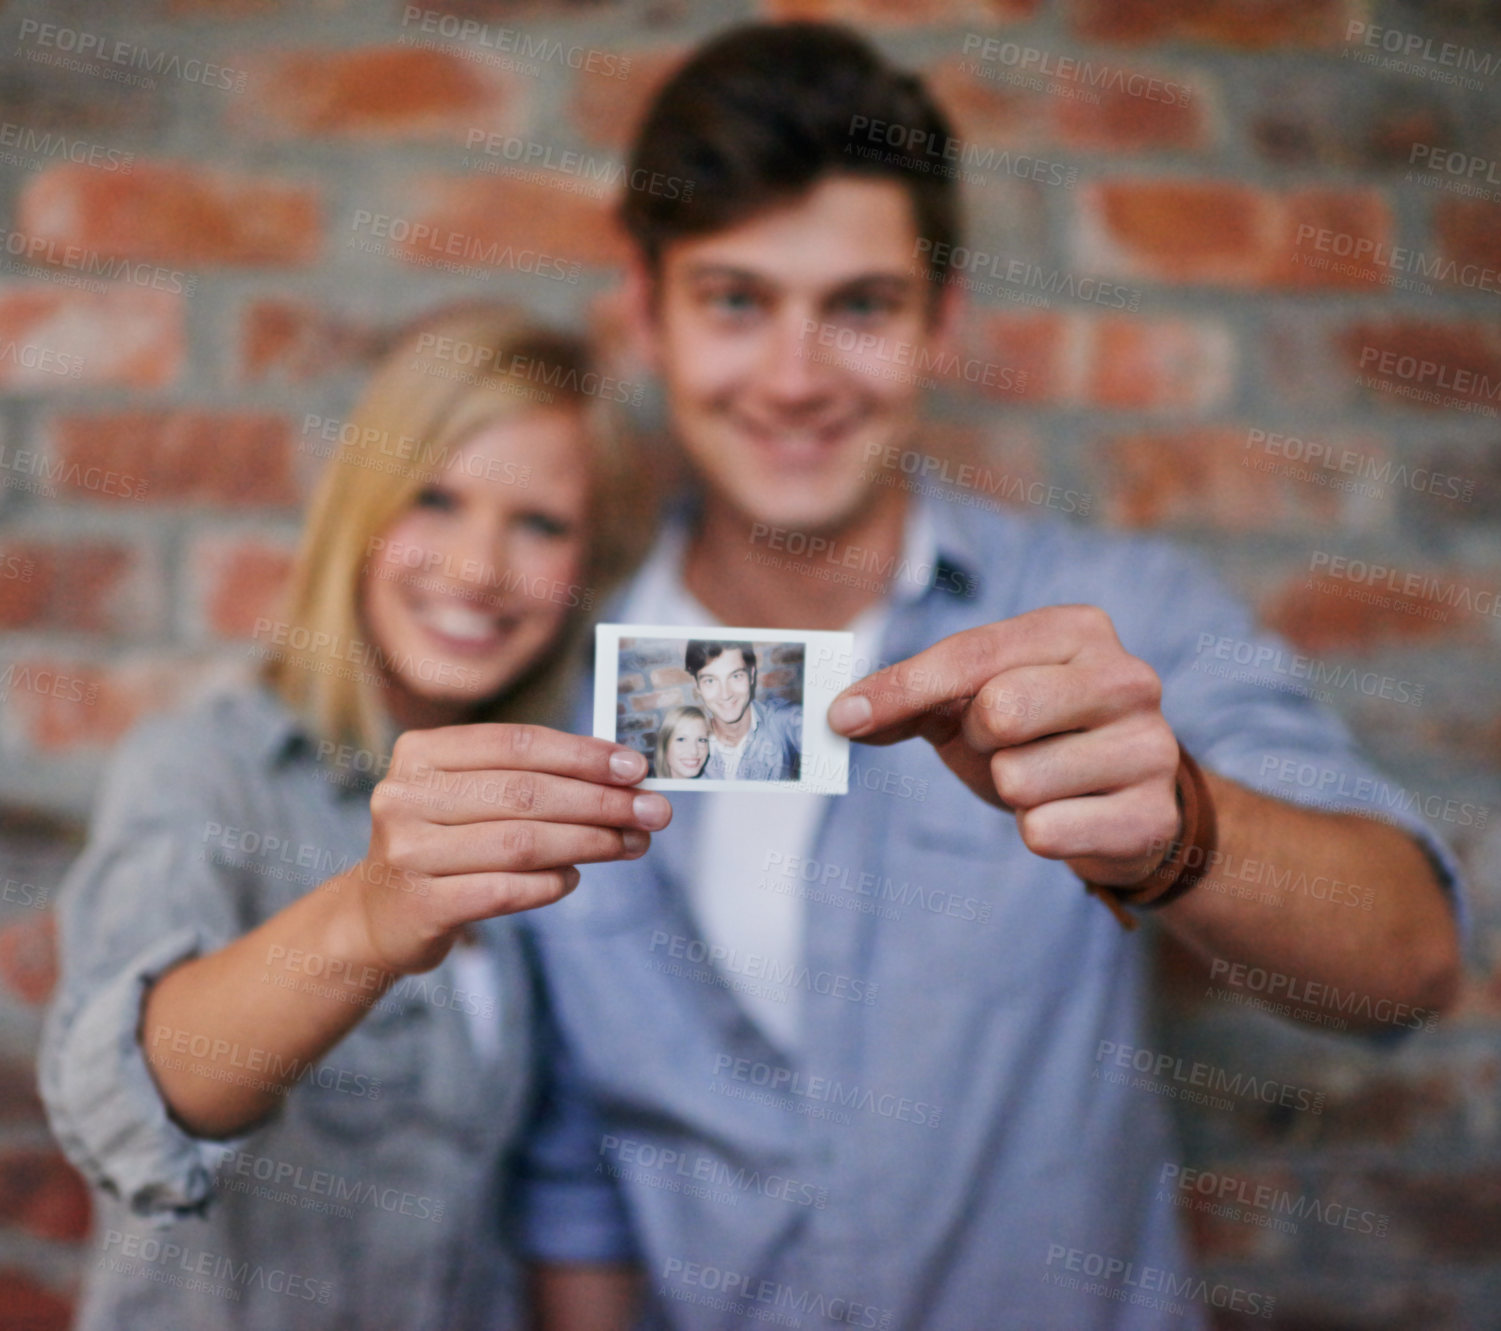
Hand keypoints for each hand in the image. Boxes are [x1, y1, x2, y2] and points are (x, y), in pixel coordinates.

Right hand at [355, 725, 669, 972]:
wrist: (379, 914)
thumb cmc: (444, 843)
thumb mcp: (470, 796)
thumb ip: (532, 779)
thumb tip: (625, 777)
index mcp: (421, 754)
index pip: (517, 743)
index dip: (583, 754)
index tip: (636, 768)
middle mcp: (405, 797)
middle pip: (526, 793)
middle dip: (600, 801)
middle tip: (653, 811)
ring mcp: (407, 853)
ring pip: (521, 843)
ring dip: (588, 843)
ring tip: (630, 844)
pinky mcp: (420, 905)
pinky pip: (505, 890)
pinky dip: (550, 884)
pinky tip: (573, 878)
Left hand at [827, 605, 1179, 887]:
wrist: (1127, 800)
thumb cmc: (1039, 735)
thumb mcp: (974, 702)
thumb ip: (909, 698)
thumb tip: (840, 717)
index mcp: (1078, 630)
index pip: (972, 653)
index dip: (901, 688)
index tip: (843, 716)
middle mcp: (1126, 678)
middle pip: (999, 711)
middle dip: (980, 741)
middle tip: (1004, 746)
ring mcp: (1150, 747)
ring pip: (1018, 779)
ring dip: (1011, 791)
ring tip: (1045, 779)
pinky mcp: (1150, 817)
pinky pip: (1043, 831)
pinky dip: (1038, 832)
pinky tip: (1072, 814)